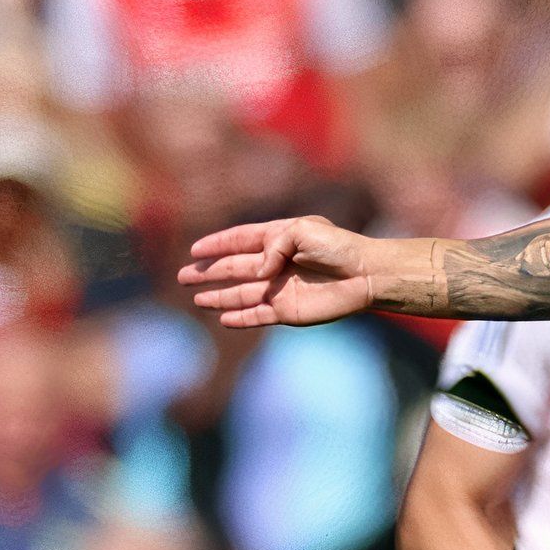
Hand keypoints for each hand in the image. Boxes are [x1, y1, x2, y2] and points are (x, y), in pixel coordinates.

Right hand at [177, 215, 377, 327]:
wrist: (365, 275)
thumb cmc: (338, 247)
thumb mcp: (302, 231)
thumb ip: (272, 245)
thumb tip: (257, 271)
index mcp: (278, 239)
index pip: (240, 241)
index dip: (217, 245)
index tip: (195, 250)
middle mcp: (275, 264)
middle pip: (234, 269)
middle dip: (209, 272)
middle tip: (184, 276)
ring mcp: (280, 289)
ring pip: (241, 294)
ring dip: (219, 297)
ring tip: (197, 299)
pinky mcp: (288, 310)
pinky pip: (257, 315)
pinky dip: (240, 317)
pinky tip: (223, 318)